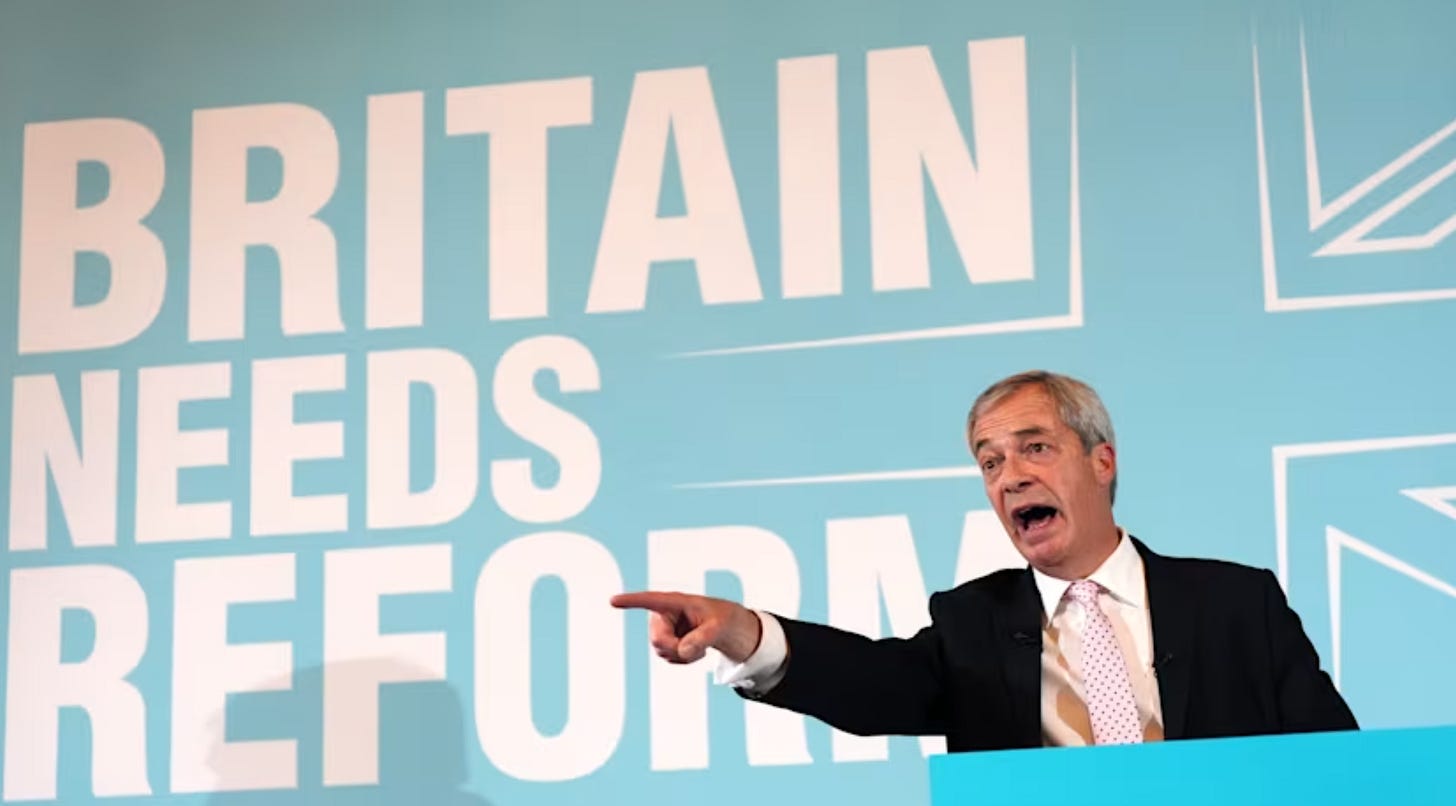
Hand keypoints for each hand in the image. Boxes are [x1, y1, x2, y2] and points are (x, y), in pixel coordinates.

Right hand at [610, 591, 762, 663]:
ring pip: (660, 650)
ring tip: (700, 647)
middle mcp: (666, 614)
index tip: (613, 600)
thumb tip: (682, 650)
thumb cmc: (726, 620)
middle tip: (697, 650)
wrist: (733, 630)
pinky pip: (666, 657)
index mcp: (676, 602)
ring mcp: (666, 629)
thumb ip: (701, 638)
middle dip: (674, 648)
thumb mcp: (719, 628)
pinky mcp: (669, 642)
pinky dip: (682, 660)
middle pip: (656, 638)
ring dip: (680, 655)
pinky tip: (696, 652)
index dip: (631, 601)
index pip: (651, 600)